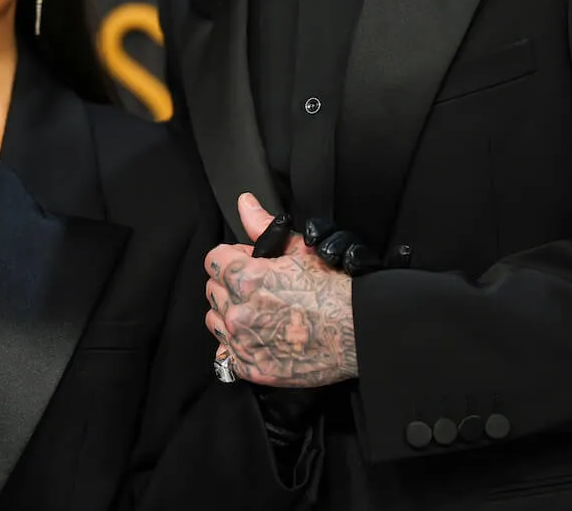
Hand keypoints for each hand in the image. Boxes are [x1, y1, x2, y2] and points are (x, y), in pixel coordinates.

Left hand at [204, 193, 357, 388]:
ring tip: (262, 311)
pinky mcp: (252, 368)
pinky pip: (228, 353)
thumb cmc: (334, 291)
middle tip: (261, 286)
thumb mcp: (300, 249)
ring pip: (216, 321)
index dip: (234, 257)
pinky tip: (265, 334)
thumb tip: (246, 204)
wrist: (358, 332)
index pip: (214, 259)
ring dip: (231, 313)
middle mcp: (239, 312)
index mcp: (245, 278)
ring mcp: (244, 343)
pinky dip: (240, 344)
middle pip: (214, 289)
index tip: (249, 262)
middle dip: (231, 284)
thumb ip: (263, 226)